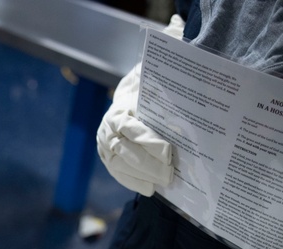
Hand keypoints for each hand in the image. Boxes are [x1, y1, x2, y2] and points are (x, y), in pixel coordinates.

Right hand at [96, 14, 183, 195]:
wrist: (131, 101)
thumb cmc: (150, 88)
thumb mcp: (157, 69)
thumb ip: (169, 47)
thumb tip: (176, 25)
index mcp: (120, 107)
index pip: (130, 127)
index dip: (148, 140)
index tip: (168, 150)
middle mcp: (108, 128)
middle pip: (127, 149)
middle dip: (149, 163)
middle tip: (171, 172)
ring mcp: (106, 145)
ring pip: (122, 164)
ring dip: (143, 175)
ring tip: (164, 183)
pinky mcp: (108, 159)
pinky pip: (118, 173)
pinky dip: (134, 182)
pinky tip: (150, 189)